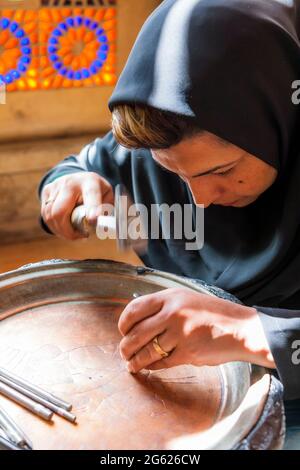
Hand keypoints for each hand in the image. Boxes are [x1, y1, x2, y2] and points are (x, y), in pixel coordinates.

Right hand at [41, 172, 113, 239]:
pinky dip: (55, 227)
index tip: (93, 221)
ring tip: (74, 235)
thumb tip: (106, 227)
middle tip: (82, 237)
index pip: (90, 195)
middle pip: (60, 211)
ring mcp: (56, 186)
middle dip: (68, 231)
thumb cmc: (97, 191)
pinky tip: (65, 230)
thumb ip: (108, 210)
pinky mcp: (47, 191)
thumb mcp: (108, 195)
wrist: (79, 177)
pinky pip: (45, 215)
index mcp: (90, 182)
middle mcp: (70, 182)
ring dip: (62, 232)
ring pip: (50, 216)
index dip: (91, 208)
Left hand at [118, 288, 274, 372]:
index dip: (124, 323)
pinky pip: (162, 362)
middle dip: (125, 346)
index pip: (134, 308)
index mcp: (170, 297)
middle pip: (136, 332)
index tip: (123, 331)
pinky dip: (152, 366)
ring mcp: (180, 333)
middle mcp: (173, 312)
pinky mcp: (188, 352)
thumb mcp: (187, 300)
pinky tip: (149, 367)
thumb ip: (164, 307)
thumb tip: (137, 322)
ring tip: (132, 365)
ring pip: (147, 350)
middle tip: (124, 352)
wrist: (241, 328)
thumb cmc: (213, 314)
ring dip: (136, 360)